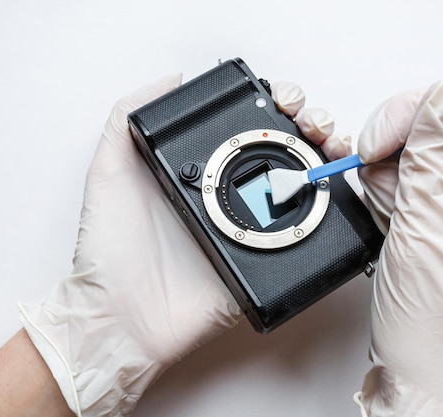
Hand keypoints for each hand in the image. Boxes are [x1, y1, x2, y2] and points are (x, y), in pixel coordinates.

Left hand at [18, 77, 348, 416]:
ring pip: (304, 188)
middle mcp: (233, 196)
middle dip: (311, 128)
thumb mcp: (109, 172)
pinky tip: (333, 191)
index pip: (251, 128)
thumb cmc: (109, 249)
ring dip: (327, 162)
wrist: (122, 317)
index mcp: (204, 172)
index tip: (285, 99)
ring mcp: (253, 229)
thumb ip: (126, 119)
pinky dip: (329, 214)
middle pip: (287, 152)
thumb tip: (171, 79)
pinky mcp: (266, 262)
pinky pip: (306, 238)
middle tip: (314, 124)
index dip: (276, 107)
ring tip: (332, 149)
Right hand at [353, 81, 442, 415]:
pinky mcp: (417, 216)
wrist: (411, 366)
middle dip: (392, 143)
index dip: (420, 111)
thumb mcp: (429, 231)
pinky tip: (380, 217)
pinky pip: (392, 182)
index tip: (384, 138)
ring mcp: (441, 204)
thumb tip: (440, 96)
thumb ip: (433, 160)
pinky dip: (376, 193)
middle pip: (430, 127)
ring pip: (404, 154)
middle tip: (375, 174)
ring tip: (386, 214)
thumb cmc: (429, 317)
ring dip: (381, 175)